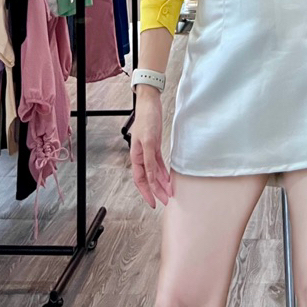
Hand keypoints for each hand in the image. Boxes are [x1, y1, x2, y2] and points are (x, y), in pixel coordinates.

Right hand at [130, 88, 172, 207]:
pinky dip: (163, 172)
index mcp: (136, 156)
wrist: (150, 104)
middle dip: (156, 191)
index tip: (154, 203)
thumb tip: (150, 177)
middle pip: (148, 179)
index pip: (141, 180)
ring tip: (169, 192)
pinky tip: (168, 178)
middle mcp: (141, 156)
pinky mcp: (155, 146)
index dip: (147, 193)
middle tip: (165, 201)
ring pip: (154, 172)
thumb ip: (148, 160)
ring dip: (161, 183)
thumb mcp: (148, 141)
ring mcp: (148, 152)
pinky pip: (158, 164)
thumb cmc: (146, 119)